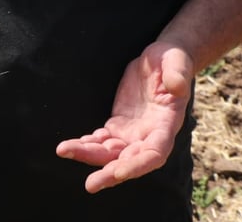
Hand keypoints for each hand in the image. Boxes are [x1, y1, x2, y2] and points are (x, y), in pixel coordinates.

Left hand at [55, 42, 192, 192]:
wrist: (161, 58)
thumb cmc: (172, 59)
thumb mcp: (176, 60)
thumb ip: (177, 73)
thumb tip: (176, 86)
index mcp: (167, 125)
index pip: (154, 154)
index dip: (137, 165)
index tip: (118, 172)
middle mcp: (150, 135)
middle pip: (128, 160)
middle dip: (109, 172)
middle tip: (90, 184)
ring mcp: (133, 132)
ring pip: (110, 152)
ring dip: (89, 155)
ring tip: (65, 151)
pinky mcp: (119, 124)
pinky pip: (102, 139)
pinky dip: (87, 143)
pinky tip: (70, 145)